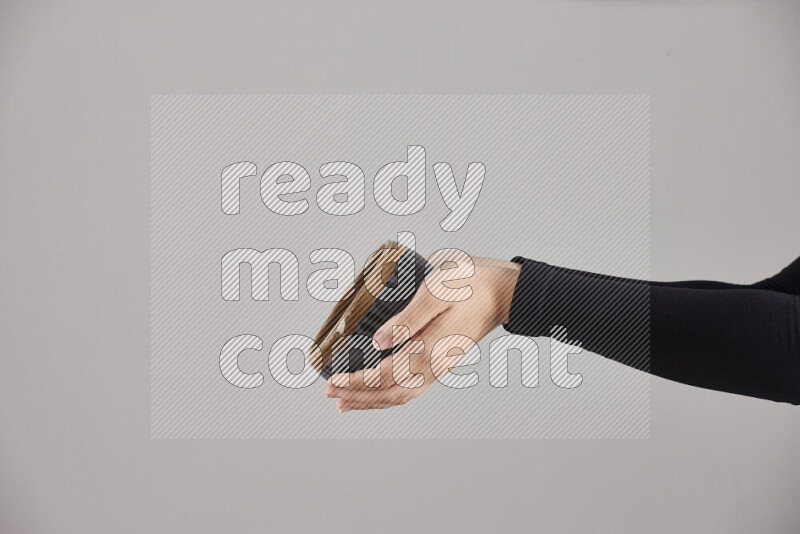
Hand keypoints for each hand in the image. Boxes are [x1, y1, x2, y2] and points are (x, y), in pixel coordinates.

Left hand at [325, 254, 520, 411]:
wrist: (503, 290)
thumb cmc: (471, 284)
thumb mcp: (436, 291)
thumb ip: (408, 318)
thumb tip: (380, 340)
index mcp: (430, 350)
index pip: (386, 376)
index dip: (357, 380)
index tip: (333, 380)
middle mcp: (435, 365)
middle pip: (390, 393)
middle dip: (358, 395)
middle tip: (330, 393)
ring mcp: (440, 366)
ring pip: (402, 395)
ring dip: (372, 400)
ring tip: (347, 400)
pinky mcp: (442, 361)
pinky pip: (412, 388)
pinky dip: (390, 394)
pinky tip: (379, 390)